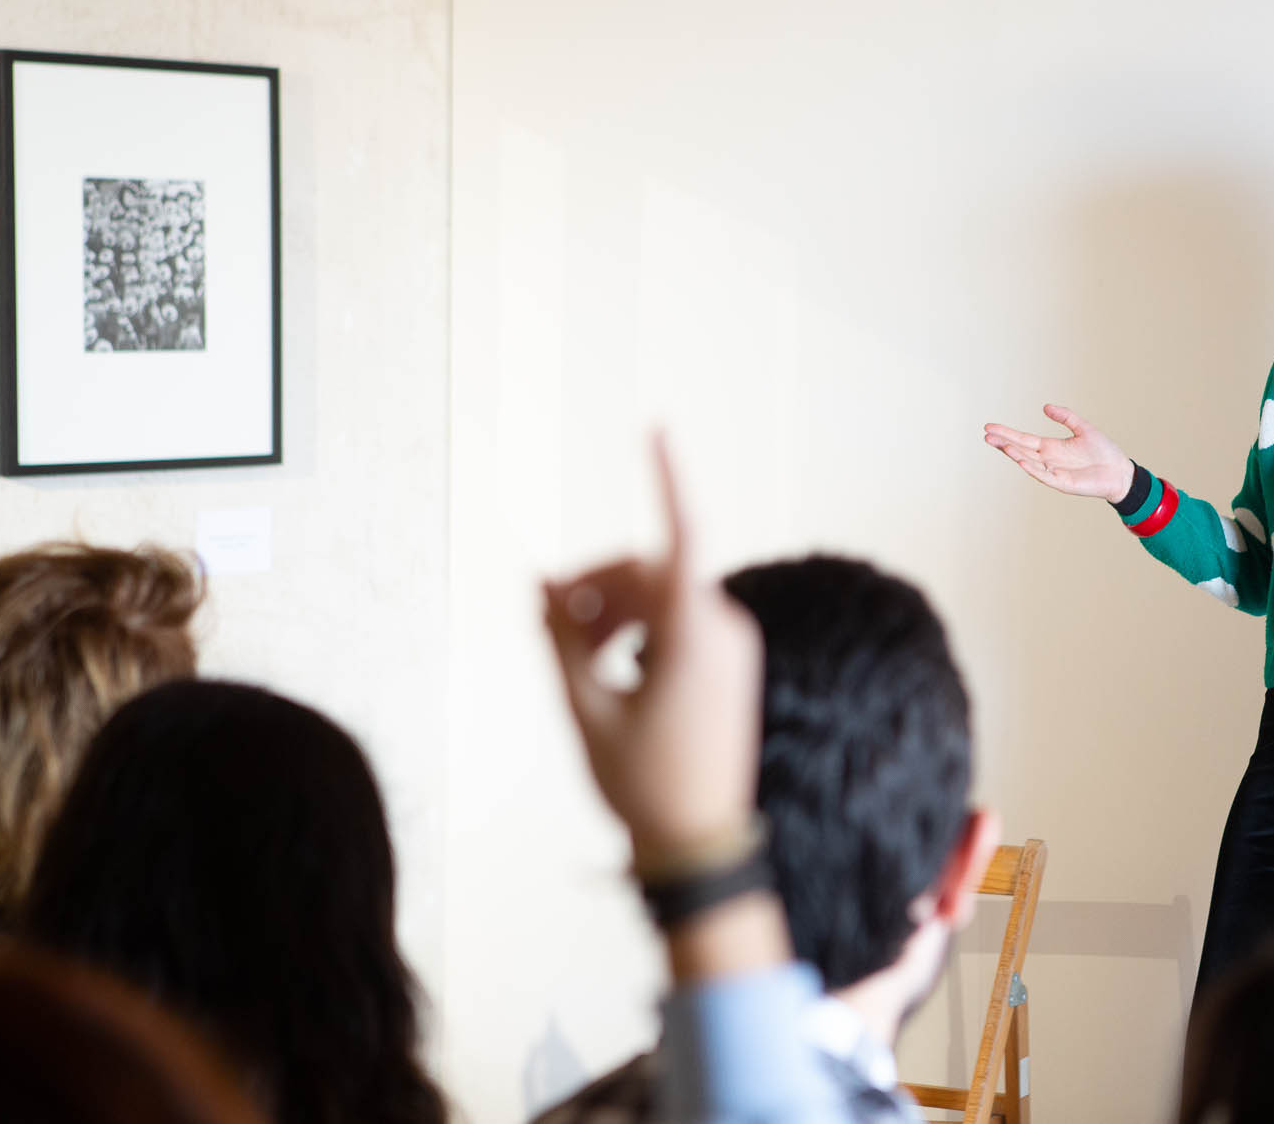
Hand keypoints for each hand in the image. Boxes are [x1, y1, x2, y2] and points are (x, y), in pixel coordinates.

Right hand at [541, 435, 763, 863]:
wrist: (700, 844)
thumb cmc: (640, 782)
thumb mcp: (585, 709)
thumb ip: (561, 640)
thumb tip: (540, 583)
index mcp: (694, 636)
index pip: (682, 537)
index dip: (666, 479)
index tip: (656, 429)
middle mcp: (724, 630)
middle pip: (651, 571)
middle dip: (596, 583)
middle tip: (548, 617)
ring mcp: (733, 647)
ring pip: (662, 597)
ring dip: (613, 609)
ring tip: (573, 653)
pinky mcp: (730, 665)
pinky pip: (680, 621)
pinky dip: (640, 628)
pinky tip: (607, 664)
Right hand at [983, 404, 1133, 500]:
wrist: (1119, 471)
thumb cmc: (1104, 452)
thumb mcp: (1083, 428)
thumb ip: (1065, 417)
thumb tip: (1045, 407)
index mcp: (1051, 447)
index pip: (1023, 439)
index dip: (1007, 433)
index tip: (990, 427)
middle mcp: (1048, 459)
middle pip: (1020, 449)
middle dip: (1003, 442)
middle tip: (986, 435)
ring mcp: (1053, 472)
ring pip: (1028, 461)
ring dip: (1013, 454)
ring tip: (999, 444)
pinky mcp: (1062, 483)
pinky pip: (1043, 475)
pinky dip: (1031, 468)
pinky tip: (1020, 460)